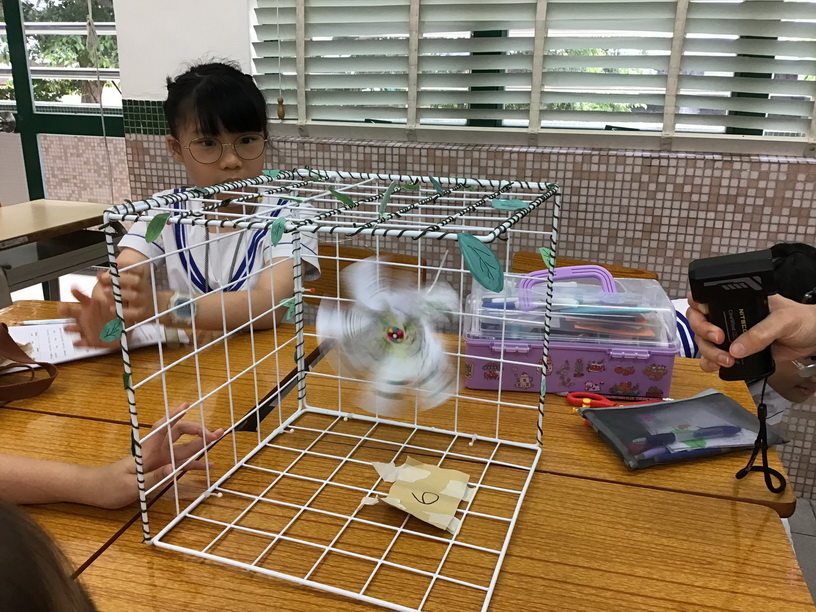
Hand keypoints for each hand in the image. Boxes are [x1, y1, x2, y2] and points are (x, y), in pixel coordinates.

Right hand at [58, 276, 118, 347]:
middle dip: (66, 310)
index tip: (73, 288)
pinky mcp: (89, 341)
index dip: (77, 293)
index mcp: (91, 307)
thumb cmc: (116, 316)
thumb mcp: (117, 302)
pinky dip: (80, 343)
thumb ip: (110, 289)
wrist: (122, 333)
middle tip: (62, 307)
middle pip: (72, 312)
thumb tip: (104, 276)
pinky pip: (83, 343)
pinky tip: (78, 342)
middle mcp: (85, 317)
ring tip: (68, 327)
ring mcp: (85, 329)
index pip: (82, 298)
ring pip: (73, 328)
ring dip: (70, 328)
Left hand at [92, 403, 223, 508]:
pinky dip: (194, 464)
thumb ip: (153, 477)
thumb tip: (173, 469)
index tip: (186, 405)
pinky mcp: (161, 468)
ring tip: (218, 438)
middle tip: (215, 432)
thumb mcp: (131, 485)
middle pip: (179, 434)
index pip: (162, 429)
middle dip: (197, 429)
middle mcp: (155, 451)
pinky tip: (208, 466)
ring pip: (184, 448)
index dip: (174, 416)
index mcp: (146, 451)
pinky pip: (181, 464)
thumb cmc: (109, 486)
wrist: (96, 490)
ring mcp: (159, 459)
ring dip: (201, 444)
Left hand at [96, 266, 156, 325]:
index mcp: (141, 281)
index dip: (128, 265)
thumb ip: (114, 281)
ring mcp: (144, 301)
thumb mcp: (131, 286)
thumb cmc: (141, 296)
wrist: (159, 309)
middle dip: (120, 279)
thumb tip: (99, 275)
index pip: (138, 270)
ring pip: (134, 296)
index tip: (117, 263)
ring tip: (106, 292)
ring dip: (119, 294)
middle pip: (136, 281)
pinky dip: (123, 311)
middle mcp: (143, 290)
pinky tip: (112, 308)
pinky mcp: (142, 314)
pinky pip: (134, 313)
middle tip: (105, 278)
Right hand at [687, 293, 815, 371]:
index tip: (713, 324)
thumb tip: (735, 349)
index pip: (704, 299)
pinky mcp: (735, 352)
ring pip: (704, 342)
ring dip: (709, 353)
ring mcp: (731, 334)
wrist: (814, 339)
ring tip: (727, 361)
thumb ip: (761, 333)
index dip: (699, 310)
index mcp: (737, 300)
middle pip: (699, 322)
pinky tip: (717, 367)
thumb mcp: (783, 321)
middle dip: (703, 334)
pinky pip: (714, 358)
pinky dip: (710, 364)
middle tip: (720, 341)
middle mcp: (729, 315)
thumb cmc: (801, 320)